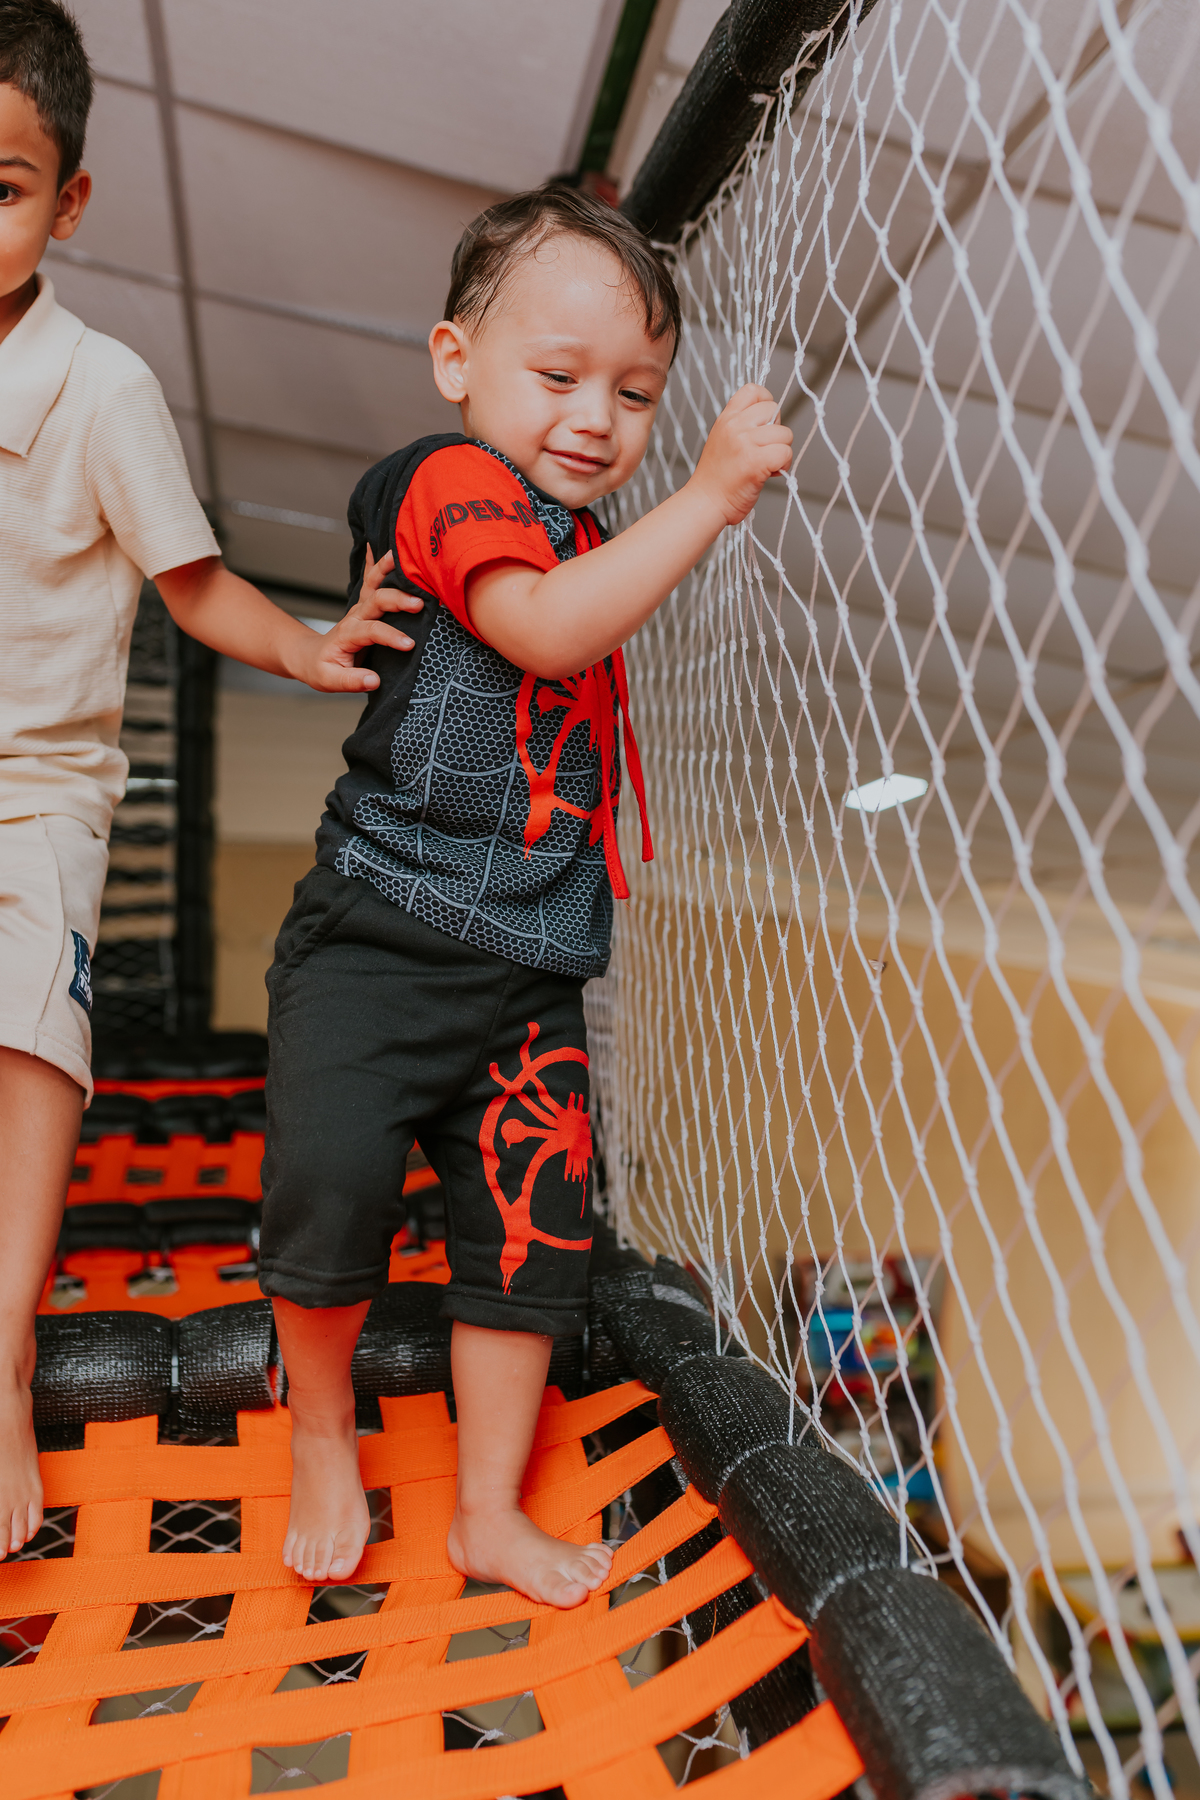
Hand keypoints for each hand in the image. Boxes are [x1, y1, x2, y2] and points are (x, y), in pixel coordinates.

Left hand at [294, 547, 423, 692]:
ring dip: (387, 568)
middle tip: (420, 603)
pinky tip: (383, 544)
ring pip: (374, 583)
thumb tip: (374, 680)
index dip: (391, 636)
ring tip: (401, 554)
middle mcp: (355, 616)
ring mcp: (360, 608)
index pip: (372, 631)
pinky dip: (376, 561)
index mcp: (348, 634)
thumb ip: (352, 681)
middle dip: (398, 599)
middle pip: (377, 601)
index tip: (409, 645)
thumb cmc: (320, 669)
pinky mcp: (364, 605)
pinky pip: (371, 579)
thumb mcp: (329, 681)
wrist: (310, 656)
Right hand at [688, 384, 791, 528]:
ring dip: (781, 451)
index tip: (764, 423)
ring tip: (766, 464)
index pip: (753, 390)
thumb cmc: (717, 477)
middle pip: (774, 410)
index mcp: (726, 418)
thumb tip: (771, 419)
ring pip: (785, 434)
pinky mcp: (755, 461)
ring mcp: (744, 442)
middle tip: (764, 449)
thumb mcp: (722, 439)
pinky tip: (771, 473)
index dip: (766, 403)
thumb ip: (741, 425)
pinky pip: (785, 452)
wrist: (705, 502)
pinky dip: (784, 465)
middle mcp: (734, 426)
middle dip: (776, 430)